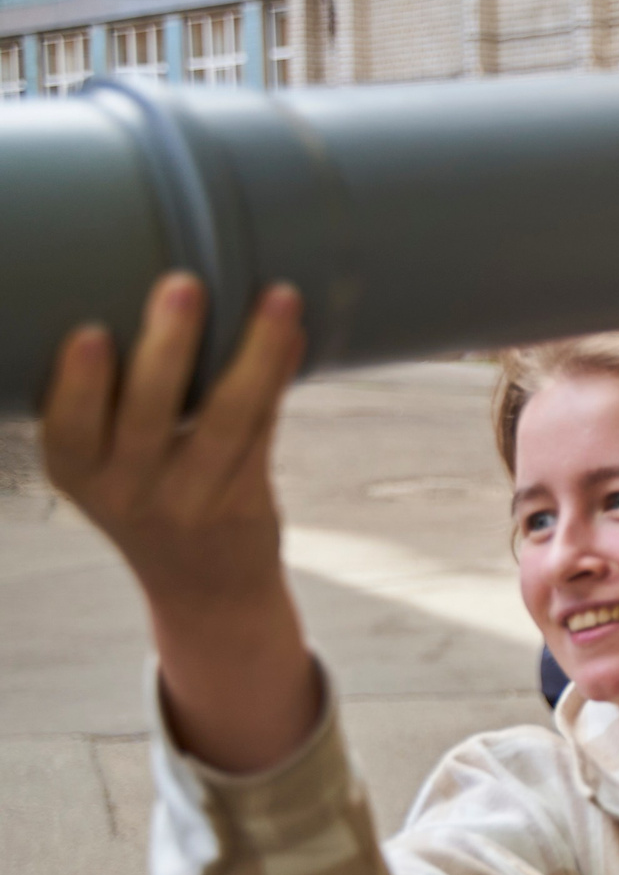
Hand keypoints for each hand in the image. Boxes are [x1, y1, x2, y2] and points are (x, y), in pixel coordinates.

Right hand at [42, 274, 321, 770]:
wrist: (206, 591)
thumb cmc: (148, 499)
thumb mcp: (104, 464)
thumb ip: (111, 401)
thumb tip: (153, 286)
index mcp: (76, 472)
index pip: (67, 428)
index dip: (78, 385)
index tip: (90, 333)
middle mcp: (127, 492)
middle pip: (148, 415)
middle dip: (167, 347)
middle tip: (182, 282)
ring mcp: (191, 500)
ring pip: (226, 419)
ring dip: (253, 353)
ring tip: (276, 298)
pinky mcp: (246, 501)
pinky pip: (266, 431)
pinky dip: (279, 376)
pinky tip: (295, 336)